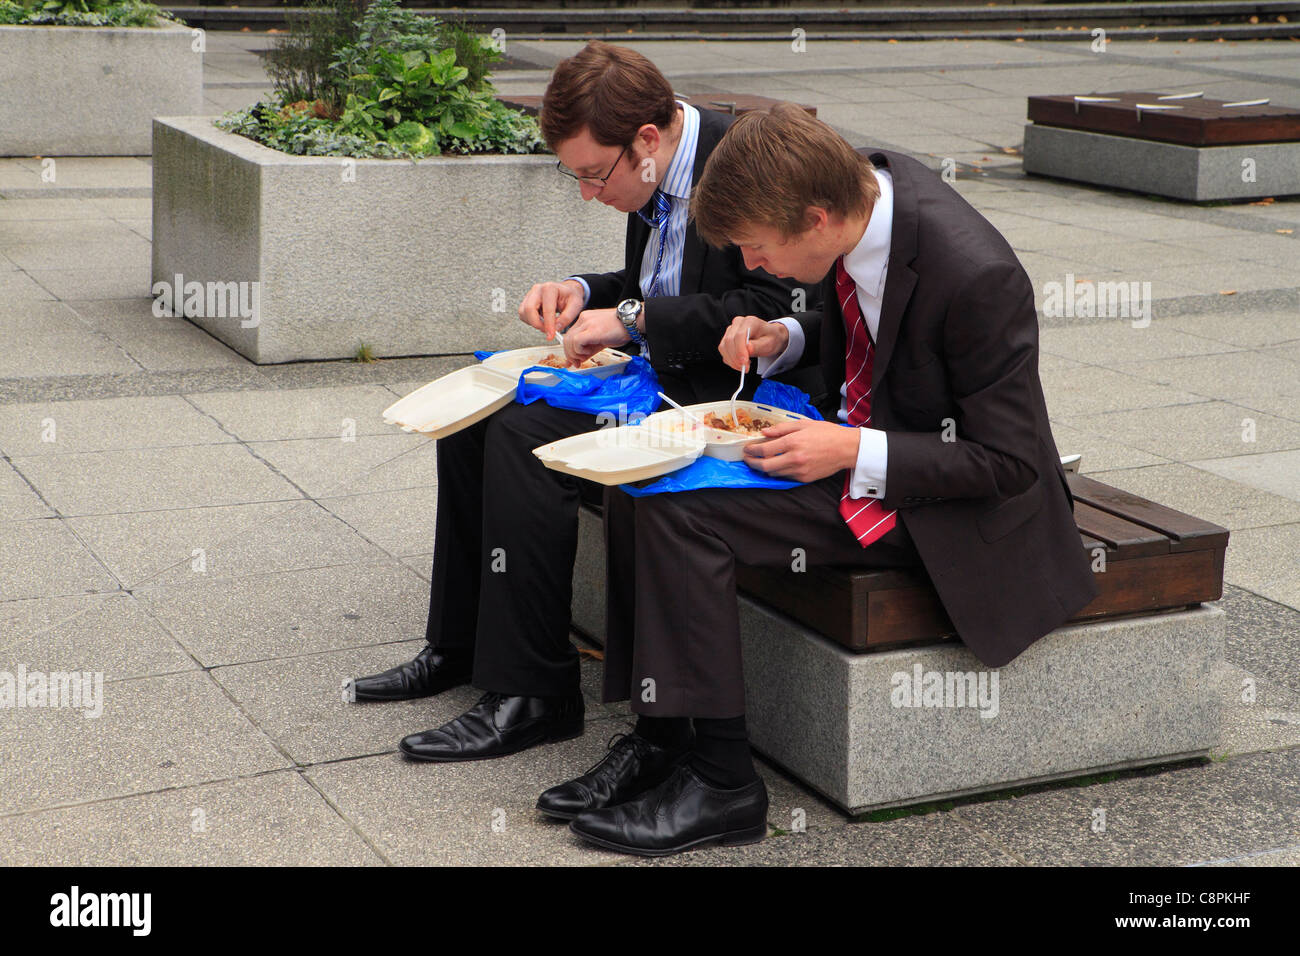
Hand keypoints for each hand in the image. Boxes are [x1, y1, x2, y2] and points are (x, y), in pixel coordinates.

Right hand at [518, 279, 585, 339]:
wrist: (566, 291)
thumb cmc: (570, 297)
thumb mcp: (576, 306)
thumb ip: (567, 317)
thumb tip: (556, 328)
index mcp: (550, 288)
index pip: (546, 309)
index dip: (548, 325)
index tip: (551, 335)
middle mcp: (537, 289)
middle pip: (529, 309)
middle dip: (537, 324)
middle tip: (547, 332)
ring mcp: (530, 294)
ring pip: (523, 312)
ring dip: (533, 323)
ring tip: (546, 325)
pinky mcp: (526, 300)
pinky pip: (523, 314)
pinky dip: (530, 321)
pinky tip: (541, 321)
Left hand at [562, 308, 628, 364]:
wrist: (631, 322)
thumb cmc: (619, 330)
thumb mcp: (600, 340)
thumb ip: (587, 350)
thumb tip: (577, 360)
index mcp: (584, 320)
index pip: (569, 336)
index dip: (569, 350)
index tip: (574, 360)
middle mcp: (583, 319)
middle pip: (567, 339)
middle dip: (570, 354)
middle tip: (577, 363)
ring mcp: (586, 323)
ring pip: (569, 341)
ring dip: (575, 353)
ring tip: (586, 357)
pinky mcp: (591, 330)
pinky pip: (576, 342)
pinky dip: (579, 350)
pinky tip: (589, 352)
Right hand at [719, 315, 789, 371]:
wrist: (770, 337)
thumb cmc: (770, 338)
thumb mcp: (770, 343)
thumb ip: (759, 346)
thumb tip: (748, 348)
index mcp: (750, 321)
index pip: (739, 335)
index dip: (739, 350)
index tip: (744, 363)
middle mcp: (738, 323)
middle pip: (729, 341)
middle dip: (735, 358)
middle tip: (745, 368)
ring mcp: (731, 330)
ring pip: (724, 347)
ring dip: (732, 360)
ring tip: (744, 366)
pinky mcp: (727, 338)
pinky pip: (724, 351)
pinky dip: (730, 360)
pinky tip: (740, 363)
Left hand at [742, 420, 860, 482]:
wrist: (846, 448)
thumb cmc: (827, 433)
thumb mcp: (803, 424)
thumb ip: (782, 428)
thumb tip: (764, 432)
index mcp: (793, 442)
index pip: (764, 450)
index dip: (752, 450)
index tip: (747, 449)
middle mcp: (794, 458)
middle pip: (764, 466)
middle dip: (752, 463)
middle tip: (747, 458)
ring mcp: (799, 470)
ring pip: (773, 473)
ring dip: (764, 468)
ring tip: (760, 461)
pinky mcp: (804, 478)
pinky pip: (785, 477)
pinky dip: (778, 472)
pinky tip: (777, 465)